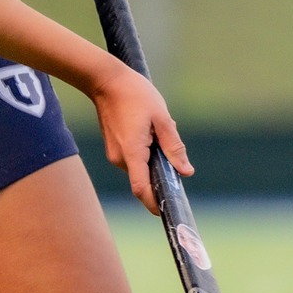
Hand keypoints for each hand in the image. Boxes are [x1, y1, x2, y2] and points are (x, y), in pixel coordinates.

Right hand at [89, 60, 191, 213]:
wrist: (106, 80)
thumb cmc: (135, 95)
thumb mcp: (161, 117)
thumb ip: (174, 146)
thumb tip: (186, 171)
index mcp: (133, 152)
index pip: (142, 189)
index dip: (154, 203)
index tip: (167, 211)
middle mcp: (120, 158)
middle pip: (144, 179)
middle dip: (161, 170)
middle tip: (171, 147)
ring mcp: (115, 154)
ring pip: (140, 167)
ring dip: (154, 158)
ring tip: (157, 129)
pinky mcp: (114, 149)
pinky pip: (134, 159)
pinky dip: (146, 152)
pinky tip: (148, 129)